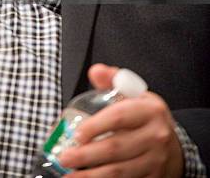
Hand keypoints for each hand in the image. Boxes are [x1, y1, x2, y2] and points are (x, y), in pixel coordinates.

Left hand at [58, 63, 183, 176]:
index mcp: (149, 111)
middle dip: (86, 155)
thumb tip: (95, 71)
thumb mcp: (135, 93)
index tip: (77, 133)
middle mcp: (155, 137)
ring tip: (69, 175)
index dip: (96, 126)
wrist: (175, 146)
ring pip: (120, 171)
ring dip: (92, 175)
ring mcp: (155, 161)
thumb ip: (113, 80)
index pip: (119, 117)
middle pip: (116, 148)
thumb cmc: (147, 117)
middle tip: (65, 157)